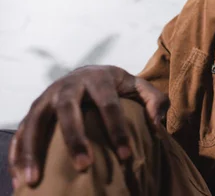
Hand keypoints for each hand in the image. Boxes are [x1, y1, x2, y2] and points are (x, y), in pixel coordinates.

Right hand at [8, 65, 168, 188]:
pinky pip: (21, 132)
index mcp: (98, 78)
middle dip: (75, 139)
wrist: (88, 73)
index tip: (126, 156)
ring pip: (36, 121)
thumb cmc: (117, 86)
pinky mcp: (34, 109)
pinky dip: (17, 155)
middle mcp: (69, 84)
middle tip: (85, 166)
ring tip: (33, 181)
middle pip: (68, 110)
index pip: (109, 104)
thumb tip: (156, 123)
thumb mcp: (139, 86)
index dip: (118, 130)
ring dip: (32, 151)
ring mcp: (48, 96)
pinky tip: (21, 179)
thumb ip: (154, 100)